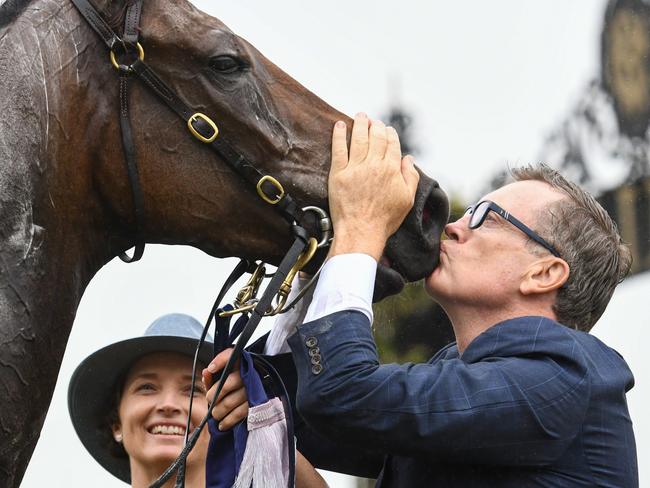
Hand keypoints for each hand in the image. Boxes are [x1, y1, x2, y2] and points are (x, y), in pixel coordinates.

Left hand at [202, 348, 248, 429]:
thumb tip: (206, 372)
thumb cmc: (234, 387)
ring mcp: (253, 389)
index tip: (211, 369)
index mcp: (240, 363)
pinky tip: (222, 424)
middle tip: (210, 401)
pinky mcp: (255, 404)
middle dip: (213, 396)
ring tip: (215, 413)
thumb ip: (212, 377)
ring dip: (218, 411)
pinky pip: (238, 413)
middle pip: (226, 384)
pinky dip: (228, 420)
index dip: (220, 361)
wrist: (256, 396)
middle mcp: (248, 374)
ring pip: (230, 402)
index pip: (230, 355)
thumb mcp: (222, 380)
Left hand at [328, 113, 419, 259]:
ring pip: (358, 138)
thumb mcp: (407, 200)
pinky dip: (339, 135)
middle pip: (375, 137)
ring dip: (359, 124)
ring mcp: (356, 168)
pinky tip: (339, 125)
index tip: (386, 129)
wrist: (361, 232)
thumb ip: (410, 177)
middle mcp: (374, 165)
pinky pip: (338, 149)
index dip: (389, 134)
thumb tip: (408, 159)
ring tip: (359, 116)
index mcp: (392, 170)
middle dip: (375, 125)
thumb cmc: (385, 220)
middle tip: (371, 120)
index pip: (392, 144)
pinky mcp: (339, 174)